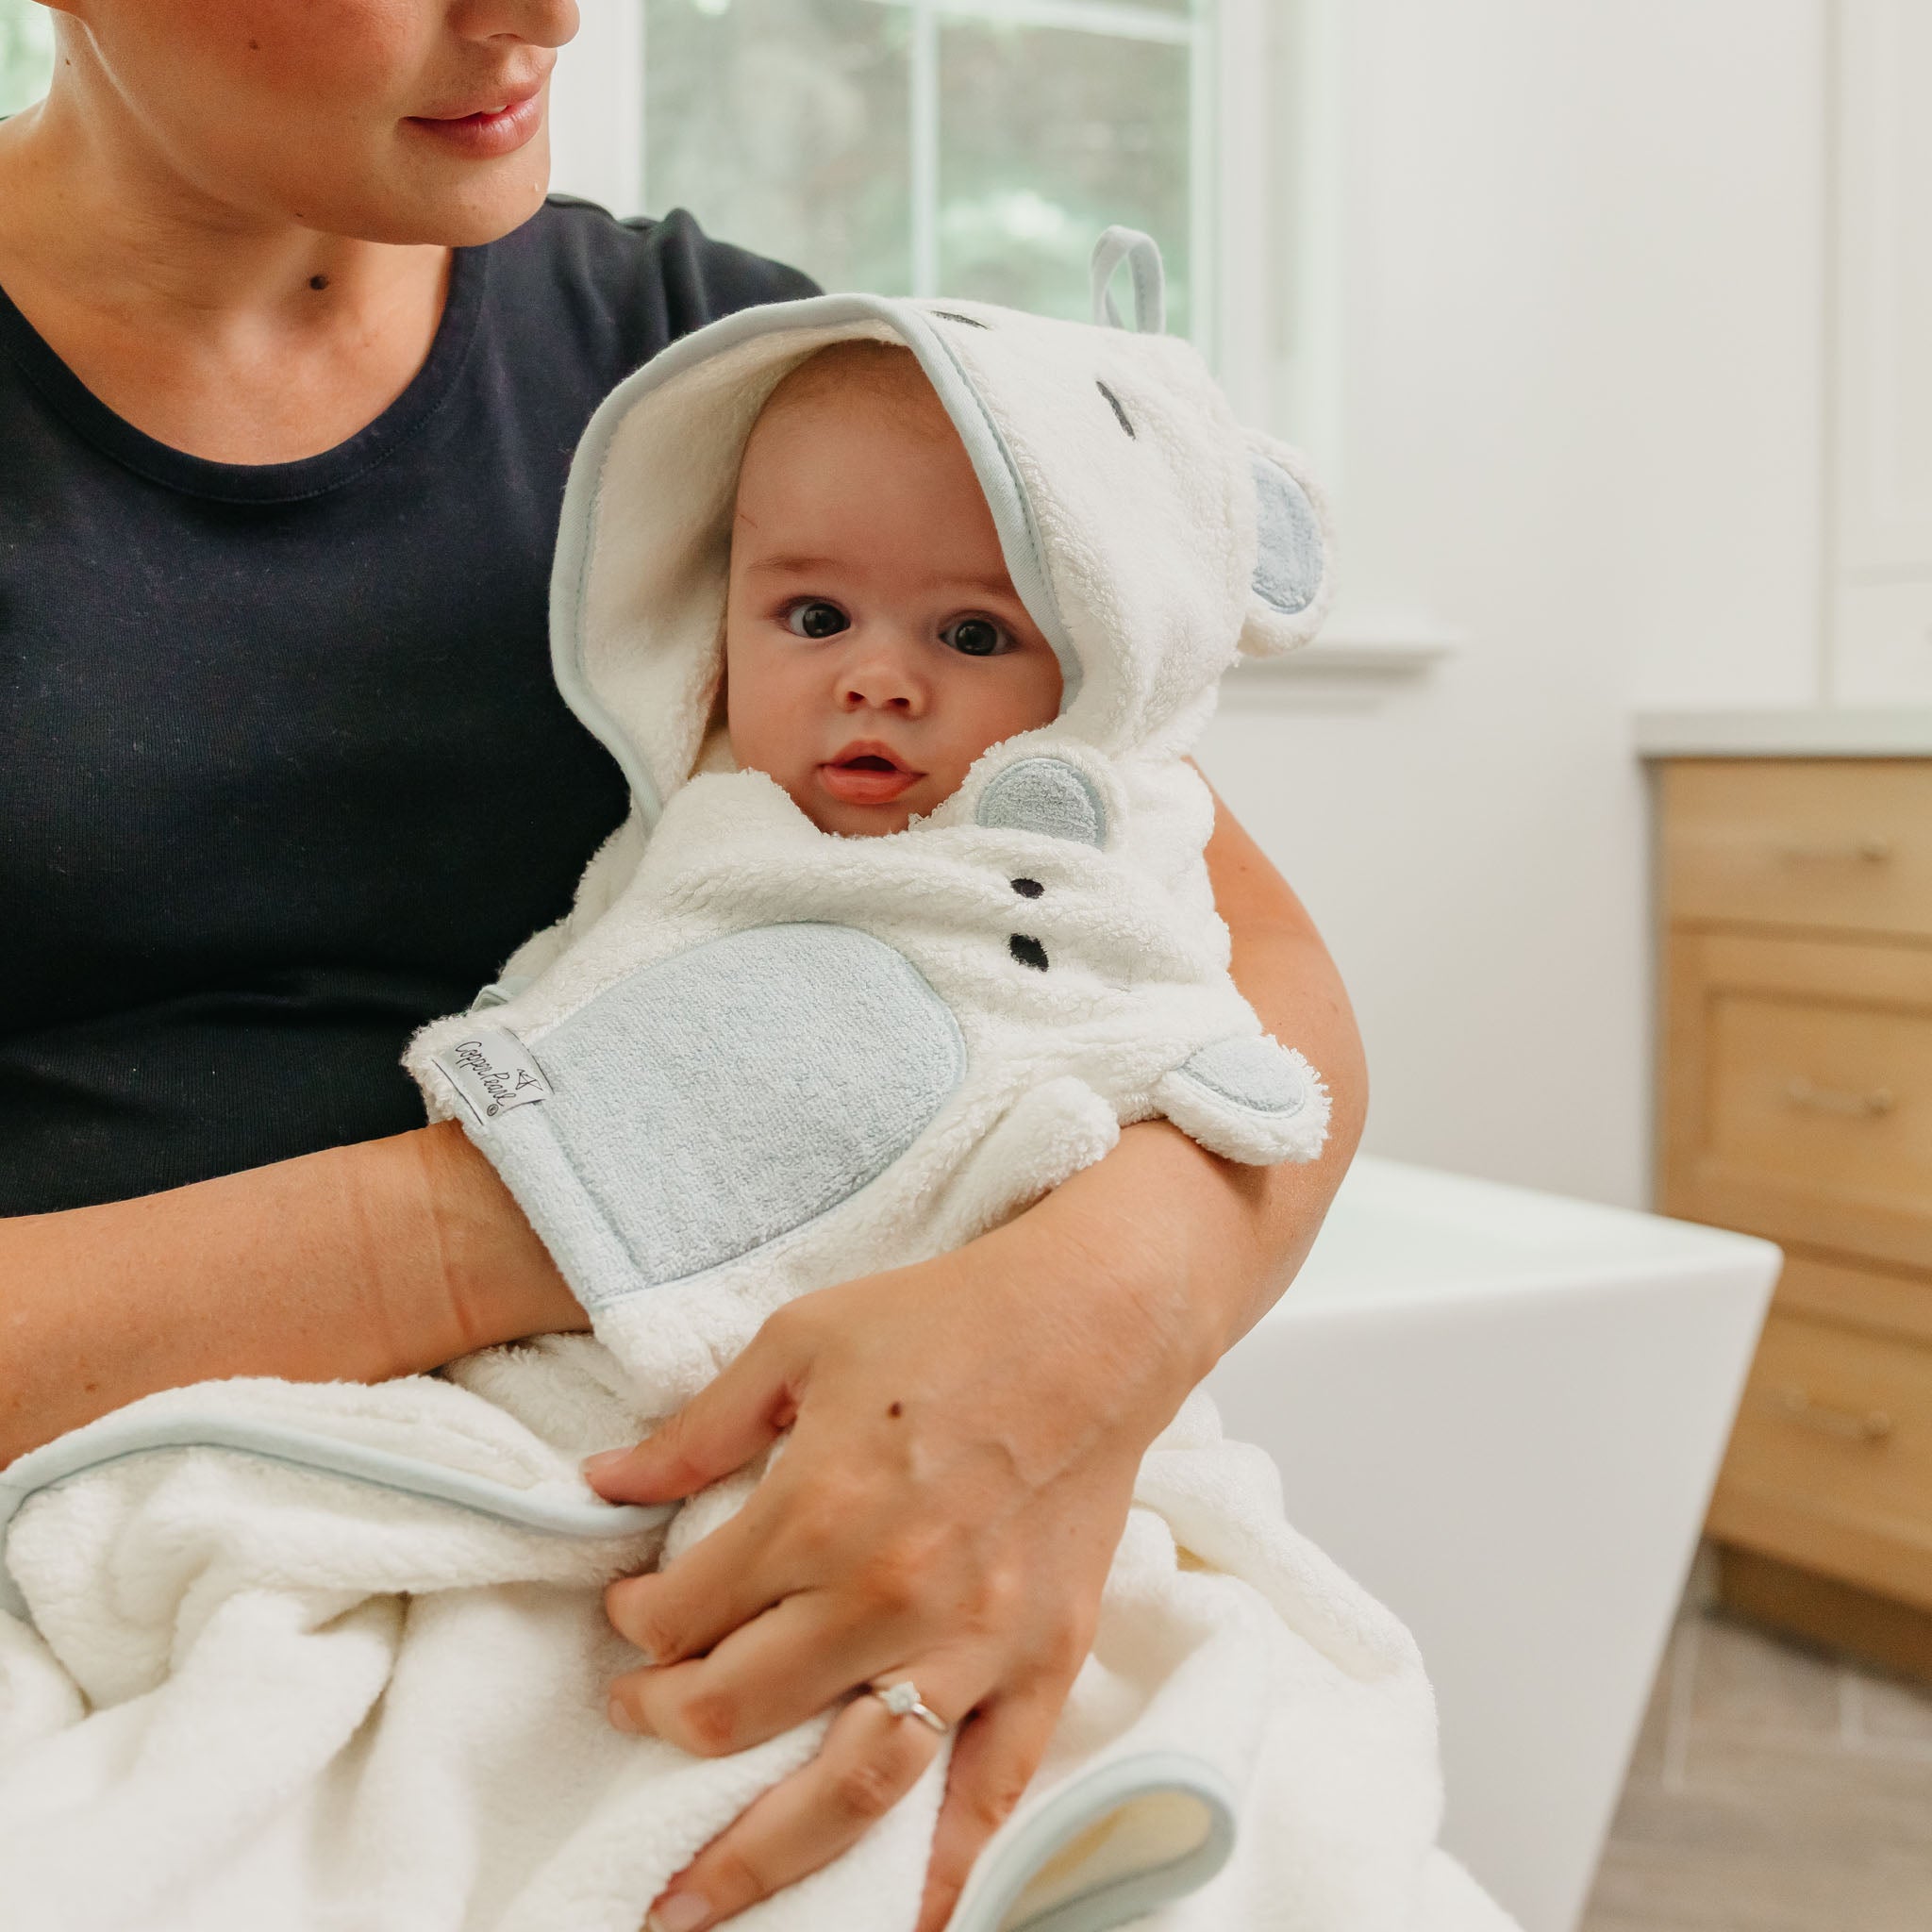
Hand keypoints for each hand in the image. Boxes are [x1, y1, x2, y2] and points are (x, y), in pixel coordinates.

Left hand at [584, 1154, 1212, 1931]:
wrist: (1096, 1321)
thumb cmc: (949, 1317)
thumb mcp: (801, 1340)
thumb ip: (698, 1428)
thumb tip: (601, 1486)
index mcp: (819, 1507)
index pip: (685, 1611)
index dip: (635, 1623)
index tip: (631, 1614)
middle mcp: (887, 1594)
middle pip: (739, 1709)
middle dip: (664, 1720)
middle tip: (639, 1713)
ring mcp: (972, 1641)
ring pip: (847, 1789)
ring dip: (758, 1857)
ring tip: (689, 1906)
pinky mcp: (1041, 1661)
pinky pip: (990, 1795)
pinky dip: (945, 1875)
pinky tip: (904, 1928)